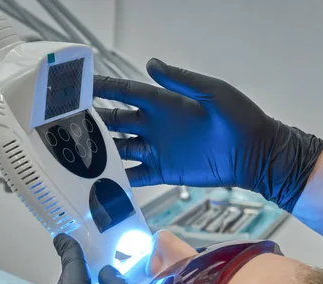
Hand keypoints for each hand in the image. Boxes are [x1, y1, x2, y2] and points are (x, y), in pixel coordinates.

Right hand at [94, 58, 322, 211]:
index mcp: (164, 102)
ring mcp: (158, 149)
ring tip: (75, 154)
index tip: (79, 86)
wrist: (255, 153)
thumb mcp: (213, 92)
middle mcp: (155, 125)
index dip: (102, 88)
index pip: (125, 92)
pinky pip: (136, 175)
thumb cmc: (241, 118)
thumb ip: (181, 80)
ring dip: (100, 151)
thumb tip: (151, 63)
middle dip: (92, 121)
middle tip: (66, 124)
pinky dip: (120, 179)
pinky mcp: (164, 171)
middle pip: (115, 121)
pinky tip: (101, 181)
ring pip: (120, 148)